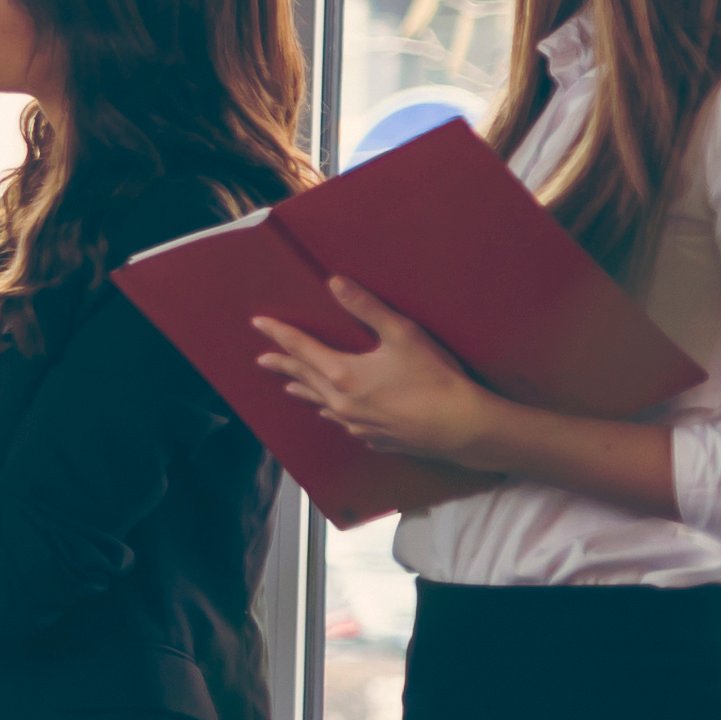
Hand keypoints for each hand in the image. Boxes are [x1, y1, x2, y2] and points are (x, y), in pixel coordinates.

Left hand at [251, 279, 502, 464]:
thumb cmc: (435, 377)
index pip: (301, 348)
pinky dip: (333, 412)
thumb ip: (366, 307)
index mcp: (342, 374)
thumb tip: (334, 282)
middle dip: (283, 364)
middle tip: (263, 359)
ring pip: (321, 403)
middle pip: (304, 377)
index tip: (259, 323)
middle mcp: (341, 402)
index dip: (279, 333)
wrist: (461, 427)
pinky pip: (344, 423)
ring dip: (304, 390)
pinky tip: (334, 414)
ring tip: (289, 386)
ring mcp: (356, 424)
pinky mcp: (374, 437)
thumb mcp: (402, 334)